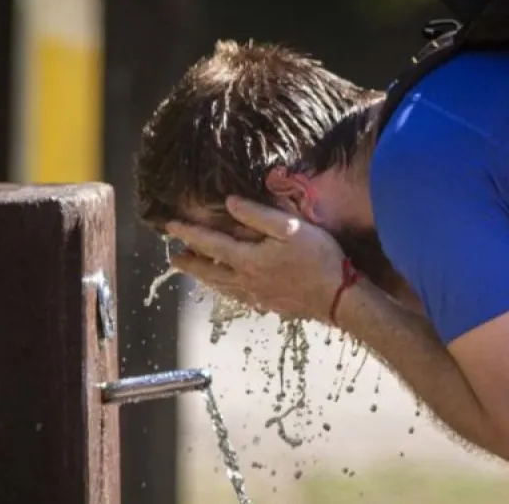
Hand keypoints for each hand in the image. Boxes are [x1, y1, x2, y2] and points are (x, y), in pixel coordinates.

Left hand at [166, 196, 345, 322]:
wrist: (338, 297)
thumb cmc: (317, 257)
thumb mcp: (290, 228)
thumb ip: (257, 215)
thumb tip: (229, 202)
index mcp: (248, 259)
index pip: (210, 245)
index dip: (189, 234)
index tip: (170, 226)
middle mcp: (246, 281)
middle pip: (210, 271)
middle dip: (190, 263)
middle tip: (173, 258)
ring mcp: (257, 296)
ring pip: (222, 287)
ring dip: (205, 278)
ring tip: (195, 272)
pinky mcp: (270, 305)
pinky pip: (239, 297)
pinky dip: (226, 290)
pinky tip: (230, 288)